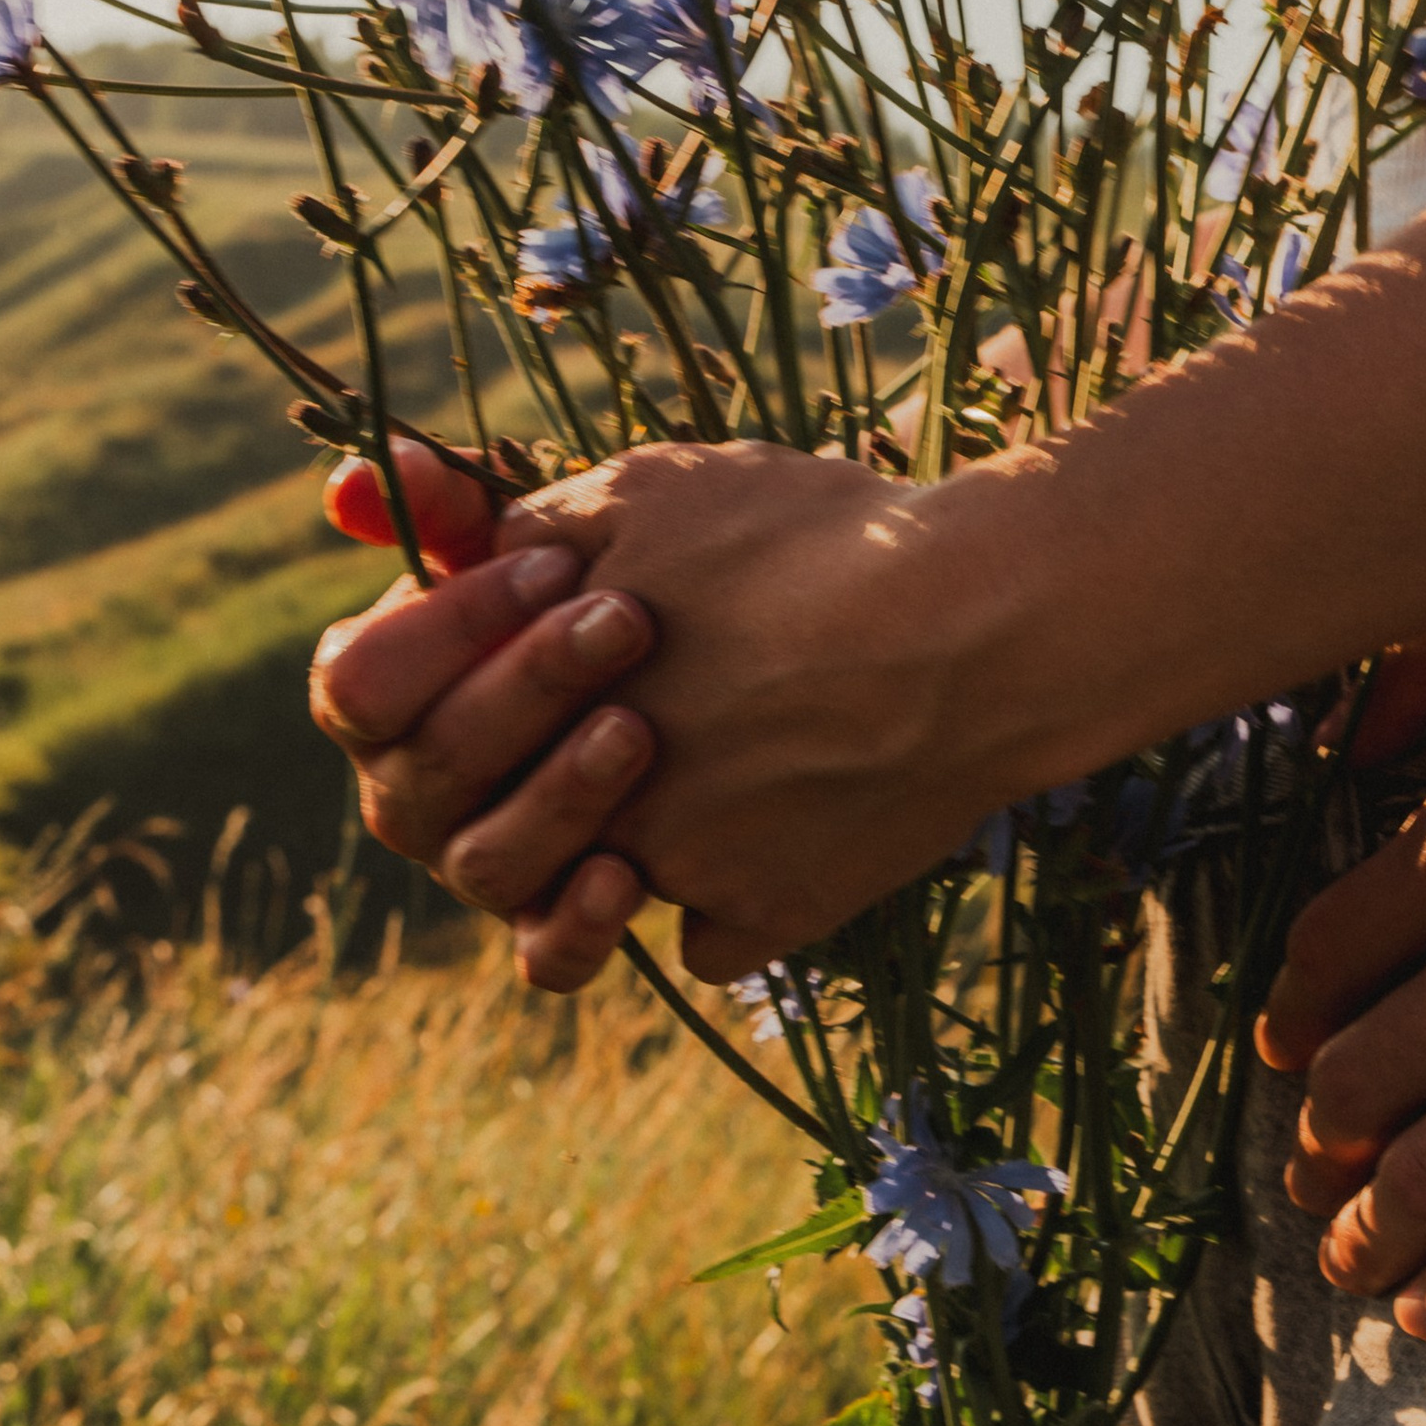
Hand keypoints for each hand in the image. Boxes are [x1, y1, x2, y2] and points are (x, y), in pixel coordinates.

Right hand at [308, 447, 657, 992]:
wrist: (701, 681)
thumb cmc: (585, 599)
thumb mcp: (523, 543)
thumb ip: (443, 507)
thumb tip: (354, 489)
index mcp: (372, 702)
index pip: (361, 681)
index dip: (452, 624)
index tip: (558, 561)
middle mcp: (406, 798)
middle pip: (432, 763)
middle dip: (530, 685)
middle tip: (628, 619)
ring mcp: (475, 868)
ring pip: (485, 861)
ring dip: (561, 796)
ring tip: (642, 731)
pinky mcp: (548, 929)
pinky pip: (543, 960)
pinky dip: (579, 927)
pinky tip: (632, 876)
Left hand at [497, 438, 1018, 981]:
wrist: (974, 625)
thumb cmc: (813, 540)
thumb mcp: (650, 491)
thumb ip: (529, 529)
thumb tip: (451, 544)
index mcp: (548, 707)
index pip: (472, 729)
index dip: (525, 683)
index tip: (603, 639)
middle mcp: (596, 808)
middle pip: (537, 814)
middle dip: (583, 757)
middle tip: (654, 699)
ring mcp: (682, 876)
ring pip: (621, 876)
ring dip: (655, 826)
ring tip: (732, 743)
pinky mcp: (768, 919)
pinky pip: (714, 935)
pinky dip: (739, 891)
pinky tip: (783, 819)